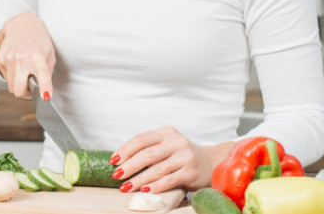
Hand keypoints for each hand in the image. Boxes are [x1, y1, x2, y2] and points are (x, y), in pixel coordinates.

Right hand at [0, 12, 55, 99]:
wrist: (22, 25)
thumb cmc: (39, 40)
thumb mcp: (50, 55)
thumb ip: (47, 73)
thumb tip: (42, 92)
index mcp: (38, 56)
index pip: (42, 74)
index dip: (44, 87)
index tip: (46, 97)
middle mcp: (22, 58)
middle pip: (19, 90)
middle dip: (25, 94)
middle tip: (31, 88)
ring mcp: (9, 59)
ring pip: (12, 87)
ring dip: (19, 85)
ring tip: (25, 74)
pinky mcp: (1, 60)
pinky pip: (6, 78)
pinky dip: (12, 77)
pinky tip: (18, 66)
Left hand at [110, 127, 232, 192]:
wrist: (210, 163)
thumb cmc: (181, 155)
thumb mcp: (167, 146)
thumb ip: (149, 149)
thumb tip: (121, 161)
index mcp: (166, 133)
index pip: (141, 139)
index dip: (125, 150)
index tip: (114, 160)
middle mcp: (176, 142)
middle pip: (147, 154)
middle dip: (129, 166)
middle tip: (117, 175)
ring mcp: (185, 157)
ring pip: (156, 169)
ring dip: (139, 180)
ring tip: (126, 187)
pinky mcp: (190, 172)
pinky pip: (169, 180)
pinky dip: (155, 186)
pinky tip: (145, 191)